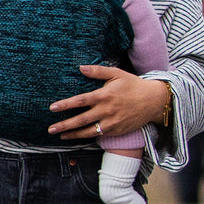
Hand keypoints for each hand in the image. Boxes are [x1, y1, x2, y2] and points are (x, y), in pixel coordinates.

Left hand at [48, 65, 168, 140]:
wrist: (153, 101)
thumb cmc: (133, 85)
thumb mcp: (117, 74)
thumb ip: (98, 71)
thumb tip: (81, 67)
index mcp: (105, 95)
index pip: (81, 101)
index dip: (66, 105)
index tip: (53, 108)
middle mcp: (107, 110)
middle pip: (81, 120)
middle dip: (64, 125)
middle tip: (50, 129)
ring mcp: (112, 122)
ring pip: (89, 131)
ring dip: (73, 135)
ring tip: (61, 136)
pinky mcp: (117, 131)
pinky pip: (99, 135)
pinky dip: (88, 136)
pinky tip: (79, 136)